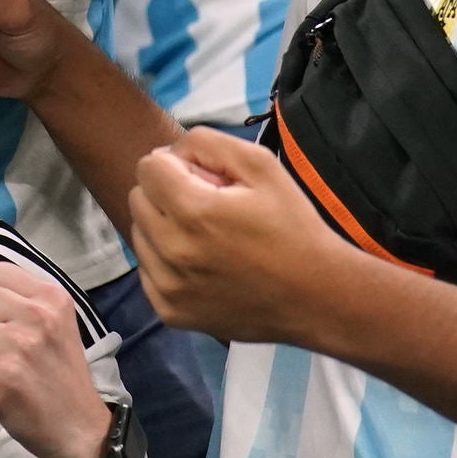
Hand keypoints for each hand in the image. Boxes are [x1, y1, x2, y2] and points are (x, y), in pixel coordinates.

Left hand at [0, 263, 113, 457]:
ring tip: (3, 366)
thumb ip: (4, 306)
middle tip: (4, 348)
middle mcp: (37, 316)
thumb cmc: (60, 374)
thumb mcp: (48, 328)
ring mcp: (19, 346)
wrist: (79, 427)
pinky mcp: (3, 376)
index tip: (6, 320)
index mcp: (52, 298)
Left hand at [127, 128, 358, 345]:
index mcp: (193, 211)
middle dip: (167, 193)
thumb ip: (208, 144)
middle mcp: (171, 251)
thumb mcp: (262, 166)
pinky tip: (203, 265)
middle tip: (209, 207)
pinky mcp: (170, 313)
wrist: (318, 298)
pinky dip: (167, 263)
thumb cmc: (293, 228)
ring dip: (164, 228)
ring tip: (207, 238)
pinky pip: (147, 272)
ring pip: (139, 235)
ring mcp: (168, 287)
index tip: (207, 180)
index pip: (148, 167)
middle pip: (138, 199)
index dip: (178, 165)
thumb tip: (167, 153)